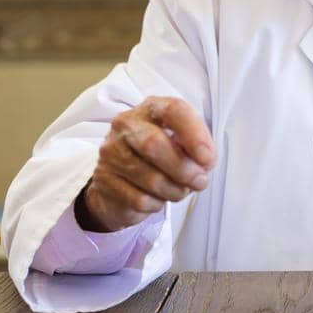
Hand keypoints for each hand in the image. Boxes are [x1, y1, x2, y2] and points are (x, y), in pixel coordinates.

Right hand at [77, 95, 216, 232]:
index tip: (208, 158)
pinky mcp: (104, 180)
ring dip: (174, 190)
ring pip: (150, 178)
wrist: (120, 182)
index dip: (194, 134)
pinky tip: (157, 199)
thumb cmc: (159, 158)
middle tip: (200, 181)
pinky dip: (157, 204)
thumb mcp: (182, 145)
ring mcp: (111, 152)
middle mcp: (126, 125)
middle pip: (154, 144)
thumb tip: (204, 161)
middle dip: (184, 169)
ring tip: (179, 190)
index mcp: (151, 109)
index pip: (173, 110)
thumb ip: (197, 147)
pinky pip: (140, 199)